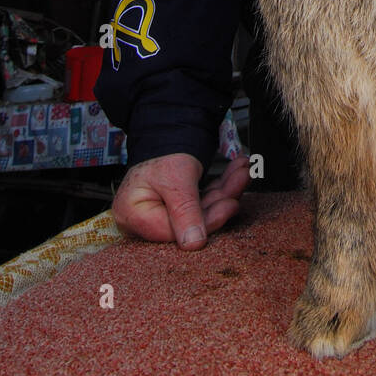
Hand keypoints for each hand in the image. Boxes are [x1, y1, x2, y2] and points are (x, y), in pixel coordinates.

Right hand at [111, 151, 251, 246]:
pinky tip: (235, 173)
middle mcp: (145, 219)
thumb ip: (184, 209)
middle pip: (191, 221)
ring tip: (241, 171)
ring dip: (225, 189)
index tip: (230, 206)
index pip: (173, 232)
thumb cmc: (160, 151)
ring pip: (202, 209)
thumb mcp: (174, 178)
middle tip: (242, 180)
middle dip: (221, 198)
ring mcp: (161, 214)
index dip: (206, 222)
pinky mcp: (177, 208)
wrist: (162, 130)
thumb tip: (193, 244)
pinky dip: (220, 187)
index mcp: (134, 216)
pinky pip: (202, 202)